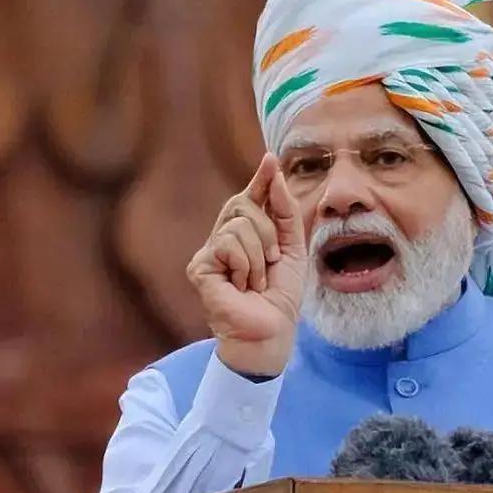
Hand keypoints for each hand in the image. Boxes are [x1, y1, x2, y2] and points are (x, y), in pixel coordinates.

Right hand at [186, 153, 306, 375]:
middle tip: (272, 261)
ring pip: (238, 225)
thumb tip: (274, 172)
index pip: (250, 198)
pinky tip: (243, 286)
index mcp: (246, 234)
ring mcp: (209, 253)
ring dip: (259, 256)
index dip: (261, 179)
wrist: (272, 332)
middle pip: (243, 204)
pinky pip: (228, 244)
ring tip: (256, 281)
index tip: (271, 161)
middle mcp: (223, 239)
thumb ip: (285, 211)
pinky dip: (245, 266)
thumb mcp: (293, 248)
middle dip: (268, 231)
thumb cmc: (280, 296)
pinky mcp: (200, 267)